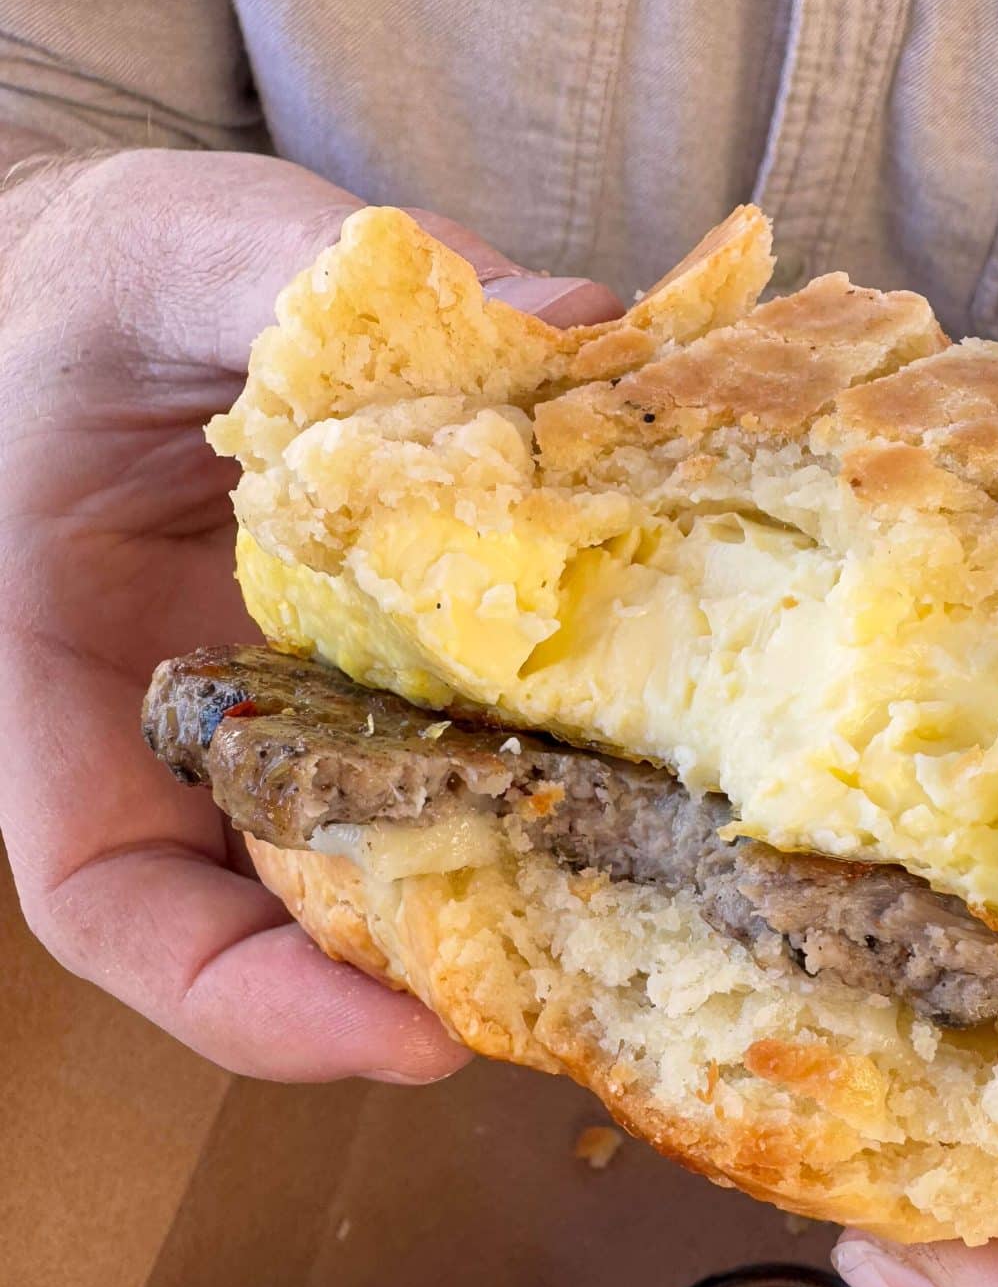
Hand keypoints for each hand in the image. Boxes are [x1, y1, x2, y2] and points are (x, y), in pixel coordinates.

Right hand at [0, 149, 620, 1079]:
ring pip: (379, 859)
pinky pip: (457, 753)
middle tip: (581, 993)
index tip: (407, 1037)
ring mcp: (284, 713)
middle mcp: (177, 729)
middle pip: (272, 925)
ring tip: (646, 903)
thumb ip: (312, 277)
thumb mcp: (177, 250)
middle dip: (416, 981)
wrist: (134, 273)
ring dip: (501, 895)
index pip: (105, 899)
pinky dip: (544, 769)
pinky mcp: (379, 671)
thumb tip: (568, 325)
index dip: (237, 1000)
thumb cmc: (105, 272)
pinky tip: (650, 748)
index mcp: (55, 671)